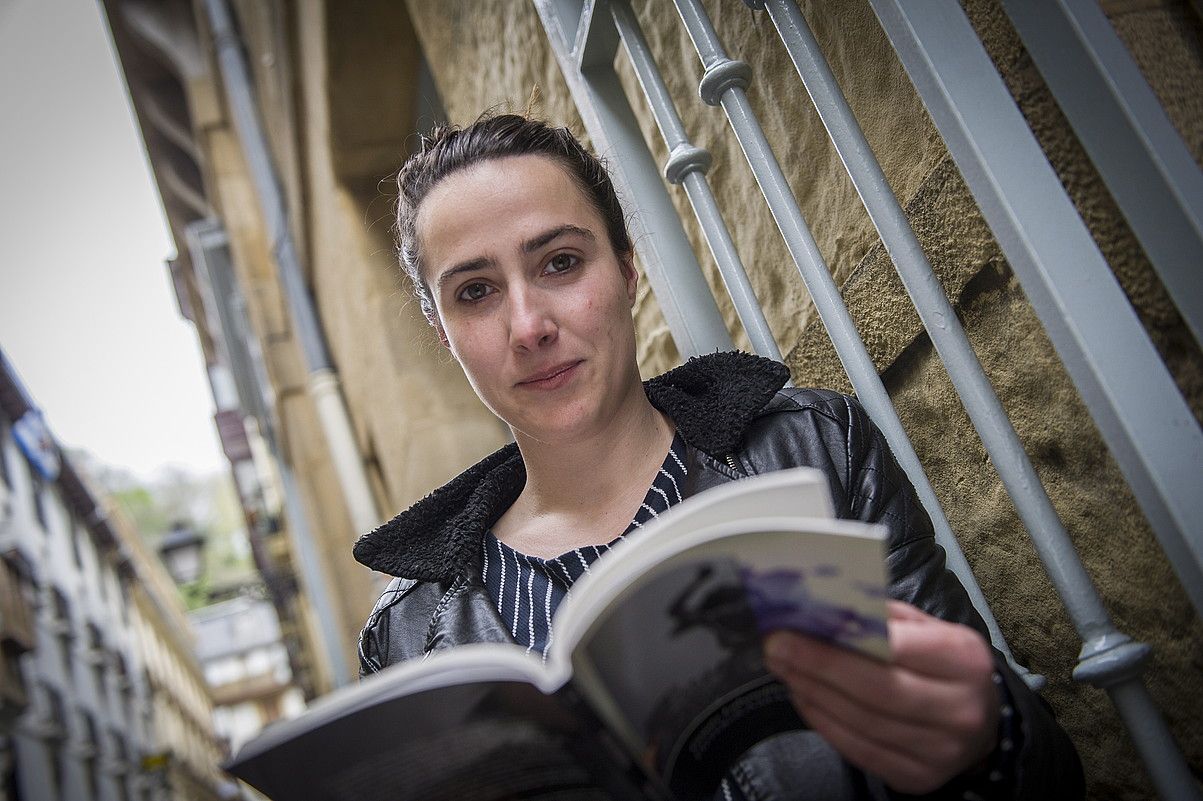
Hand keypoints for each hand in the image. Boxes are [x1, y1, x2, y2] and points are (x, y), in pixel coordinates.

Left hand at [764, 600, 999, 793]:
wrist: (982, 724)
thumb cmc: (945, 666)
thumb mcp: (929, 629)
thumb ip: (884, 617)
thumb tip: (826, 605)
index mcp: (965, 659)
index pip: (899, 647)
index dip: (843, 639)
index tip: (797, 626)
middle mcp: (959, 709)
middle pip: (877, 690)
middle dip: (818, 666)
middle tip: (777, 648)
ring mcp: (940, 750)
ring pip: (862, 723)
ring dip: (813, 693)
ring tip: (784, 668)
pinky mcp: (917, 777)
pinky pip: (859, 750)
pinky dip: (824, 722)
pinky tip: (803, 697)